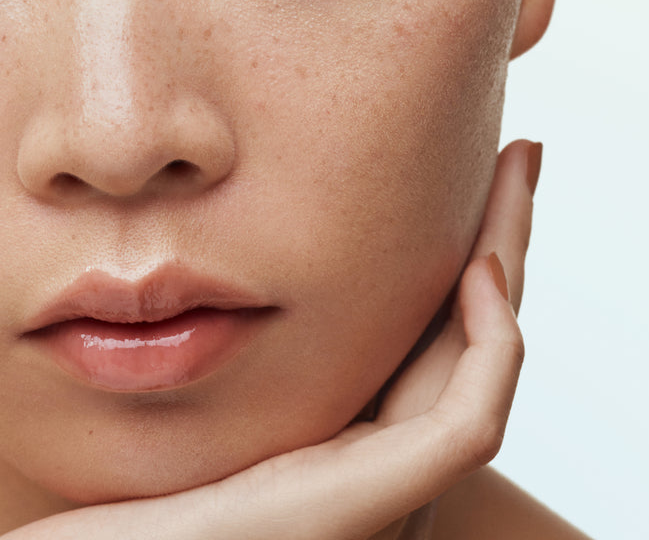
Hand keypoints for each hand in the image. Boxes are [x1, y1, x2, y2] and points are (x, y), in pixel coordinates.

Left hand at [0, 140, 537, 539]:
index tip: (464, 163)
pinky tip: (478, 269)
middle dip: (500, 234)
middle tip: (521, 152)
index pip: (421, 319)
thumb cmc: (127, 478)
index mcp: (336, 415)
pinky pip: (470, 418)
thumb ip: (217, 317)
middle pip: (463, 325)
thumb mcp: (187, 368)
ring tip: (516, 175)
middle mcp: (372, 444)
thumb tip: (205, 233)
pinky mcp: (379, 497)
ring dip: (507, 263)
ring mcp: (383, 478)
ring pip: (483, 360)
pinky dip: (491, 345)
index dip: (452, 245)